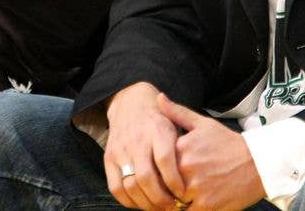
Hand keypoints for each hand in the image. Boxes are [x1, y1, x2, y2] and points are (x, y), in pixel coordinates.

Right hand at [103, 82, 186, 209]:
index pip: (165, 160)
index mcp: (157, 130)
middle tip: (173, 206)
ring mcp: (120, 150)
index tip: (184, 193)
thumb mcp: (177, 122)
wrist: (131, 103)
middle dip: (161, 198)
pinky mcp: (109, 158)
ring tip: (160, 207)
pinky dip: (129, 201)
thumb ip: (184, 146)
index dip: (174, 181)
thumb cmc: (159, 120)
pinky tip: (143, 202)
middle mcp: (137, 140)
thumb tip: (195, 175)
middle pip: (146, 177)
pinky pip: (116, 188)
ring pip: (131, 185)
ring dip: (147, 203)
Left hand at [157, 93, 264, 210]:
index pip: (155, 162)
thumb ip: (177, 113)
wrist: (258, 163)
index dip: (155, 168)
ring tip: (177, 195)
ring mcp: (196, 188)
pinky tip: (189, 204)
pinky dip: (184, 210)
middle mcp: (186, 168)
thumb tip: (159, 97)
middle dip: (162, 185)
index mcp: (181, 148)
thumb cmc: (228, 143)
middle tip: (164, 186)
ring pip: (172, 200)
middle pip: (161, 182)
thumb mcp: (203, 124)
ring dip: (172, 200)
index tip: (158, 169)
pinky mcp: (207, 206)